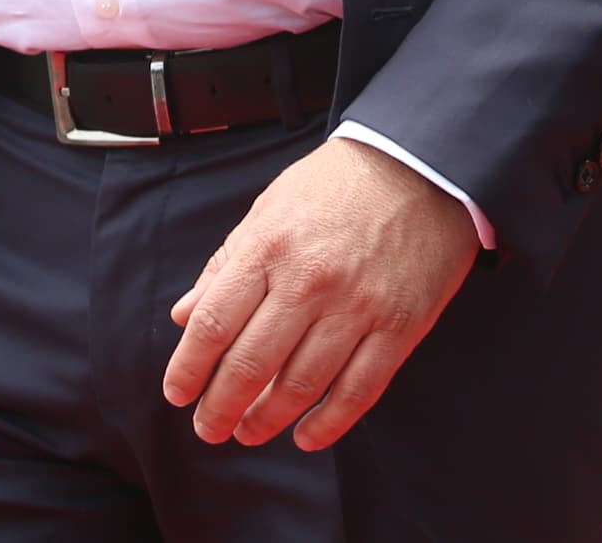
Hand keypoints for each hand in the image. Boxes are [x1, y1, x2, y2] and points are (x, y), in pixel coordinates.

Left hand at [161, 135, 477, 451]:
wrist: (423, 164)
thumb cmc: (338, 185)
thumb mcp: (271, 207)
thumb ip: (228, 263)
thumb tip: (185, 316)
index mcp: (271, 246)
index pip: (215, 324)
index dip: (188, 368)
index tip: (178, 393)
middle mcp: (311, 279)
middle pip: (250, 365)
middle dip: (220, 408)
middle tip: (208, 428)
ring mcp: (358, 305)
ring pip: (300, 385)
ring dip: (266, 421)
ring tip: (249, 432)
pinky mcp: (400, 325)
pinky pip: (358, 390)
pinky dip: (328, 424)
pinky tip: (306, 436)